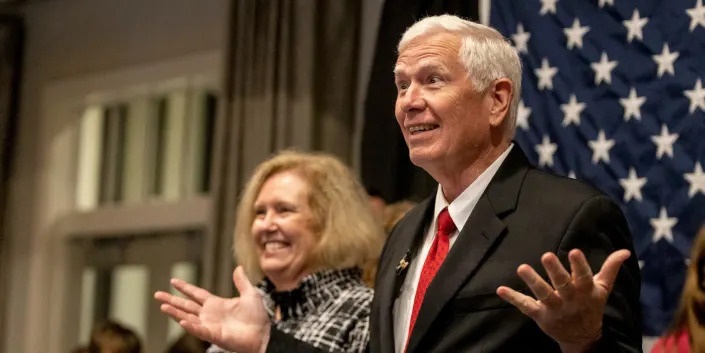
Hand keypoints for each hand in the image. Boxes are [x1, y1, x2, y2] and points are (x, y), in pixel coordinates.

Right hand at [154, 266, 270, 352]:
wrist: (263, 334)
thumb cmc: (257, 317)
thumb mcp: (250, 295)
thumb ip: (242, 282)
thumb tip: (238, 268)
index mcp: (216, 304)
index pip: (196, 294)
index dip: (185, 288)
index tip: (173, 281)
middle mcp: (210, 314)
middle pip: (186, 306)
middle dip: (172, 300)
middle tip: (157, 295)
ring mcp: (210, 325)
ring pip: (188, 317)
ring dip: (175, 313)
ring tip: (163, 307)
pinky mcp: (214, 335)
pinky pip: (199, 330)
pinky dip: (191, 326)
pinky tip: (182, 320)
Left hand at [496, 249, 629, 352]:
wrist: (582, 337)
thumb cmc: (591, 306)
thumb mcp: (602, 289)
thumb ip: (610, 268)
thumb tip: (625, 252)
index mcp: (585, 290)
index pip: (583, 276)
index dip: (579, 265)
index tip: (574, 251)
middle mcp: (569, 299)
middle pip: (562, 284)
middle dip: (554, 270)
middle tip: (545, 255)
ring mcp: (554, 308)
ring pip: (542, 294)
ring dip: (532, 281)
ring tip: (521, 268)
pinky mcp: (540, 315)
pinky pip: (525, 306)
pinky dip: (512, 298)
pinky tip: (500, 289)